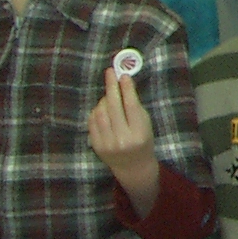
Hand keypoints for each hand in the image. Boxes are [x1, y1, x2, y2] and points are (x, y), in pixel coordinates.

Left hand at [89, 67, 159, 214]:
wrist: (132, 166)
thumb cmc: (143, 140)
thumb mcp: (145, 124)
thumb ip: (135, 107)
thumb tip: (123, 84)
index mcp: (139, 133)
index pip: (131, 106)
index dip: (127, 89)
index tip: (123, 75)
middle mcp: (123, 139)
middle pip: (114, 107)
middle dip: (111, 87)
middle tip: (110, 73)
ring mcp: (107, 143)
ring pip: (100, 113)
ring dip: (103, 99)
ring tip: (109, 94)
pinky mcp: (96, 145)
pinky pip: (92, 121)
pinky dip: (96, 110)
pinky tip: (102, 107)